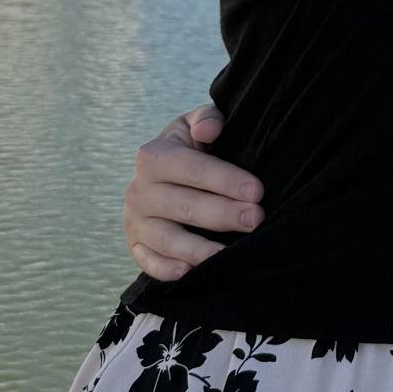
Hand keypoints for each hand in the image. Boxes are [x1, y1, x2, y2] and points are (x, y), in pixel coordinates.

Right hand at [123, 107, 262, 280]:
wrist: (163, 172)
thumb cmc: (190, 147)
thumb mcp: (195, 125)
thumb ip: (206, 119)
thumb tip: (209, 130)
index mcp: (152, 156)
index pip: (191, 169)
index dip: (224, 180)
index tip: (257, 191)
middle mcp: (139, 190)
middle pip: (183, 206)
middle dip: (223, 214)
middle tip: (256, 219)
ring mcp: (135, 221)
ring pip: (166, 239)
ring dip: (198, 249)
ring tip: (228, 254)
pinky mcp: (136, 245)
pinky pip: (147, 262)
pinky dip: (165, 269)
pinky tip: (190, 272)